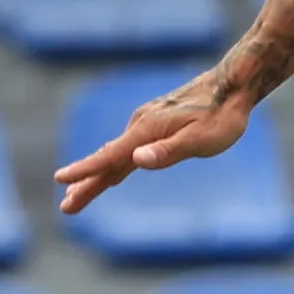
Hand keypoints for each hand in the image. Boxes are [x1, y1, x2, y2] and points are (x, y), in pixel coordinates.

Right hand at [55, 71, 247, 214]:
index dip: (85, 170)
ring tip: (76, 196)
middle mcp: (141, 126)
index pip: (110, 156)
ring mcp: (146, 125)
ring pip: (116, 156)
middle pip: (107, 160)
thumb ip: (168, 151)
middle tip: (66, 208)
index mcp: (147, 130)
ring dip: (95, 177)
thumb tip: (137, 160)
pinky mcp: (155, 126)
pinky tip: (109, 174)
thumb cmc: (222, 116)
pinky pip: (127, 150)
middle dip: (85, 184)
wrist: (232, 85)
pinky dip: (113, 165)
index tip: (61, 180)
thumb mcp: (201, 139)